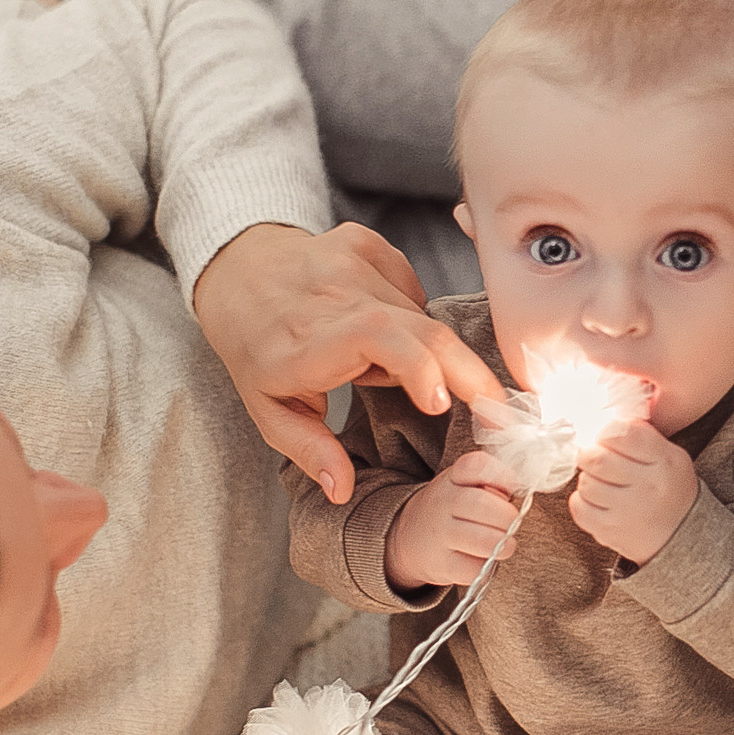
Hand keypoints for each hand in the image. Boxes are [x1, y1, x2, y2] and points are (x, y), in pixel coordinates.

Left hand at [193, 223, 503, 504]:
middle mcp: (332, 294)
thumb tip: (343, 490)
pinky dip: (409, 316)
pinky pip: (412, 288)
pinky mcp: (366, 243)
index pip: (376, 338)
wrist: (236, 269)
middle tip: (497, 413)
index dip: (419, 365)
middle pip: (421, 328)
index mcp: (305, 342)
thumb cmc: (256, 347)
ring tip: (385, 365)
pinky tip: (382, 326)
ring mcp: (351, 261)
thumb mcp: (268, 410)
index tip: (442, 402)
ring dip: (419, 348)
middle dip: (468, 373)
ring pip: (418, 314)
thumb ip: (308, 450)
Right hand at [385, 451, 521, 590]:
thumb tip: (520, 492)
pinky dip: (486, 568)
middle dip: (508, 517)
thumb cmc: (452, 509)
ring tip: (503, 543)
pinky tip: (481, 558)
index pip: (477, 466)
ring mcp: (439, 534)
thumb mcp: (465, 485)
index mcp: (453, 477)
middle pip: (482, 505)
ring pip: (484, 541)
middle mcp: (442, 502)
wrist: (409, 537)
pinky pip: (475, 568)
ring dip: (503, 544)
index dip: (502, 475)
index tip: (512, 487)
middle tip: (510, 523)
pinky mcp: (442, 564)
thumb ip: (492, 483)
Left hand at [570, 419, 699, 566]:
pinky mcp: (610, 531)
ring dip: (588, 478)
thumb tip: (606, 420)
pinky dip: (581, 500)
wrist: (680, 536)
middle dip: (590, 454)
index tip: (606, 438)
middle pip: (597, 458)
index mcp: (665, 461)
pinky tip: (596, 500)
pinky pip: (579, 507)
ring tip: (601, 481)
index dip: (607, 432)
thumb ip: (642, 436)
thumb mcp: (669, 456)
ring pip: (586, 483)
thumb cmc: (669, 489)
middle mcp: (648, 486)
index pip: (623, 433)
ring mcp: (628, 511)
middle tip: (595, 457)